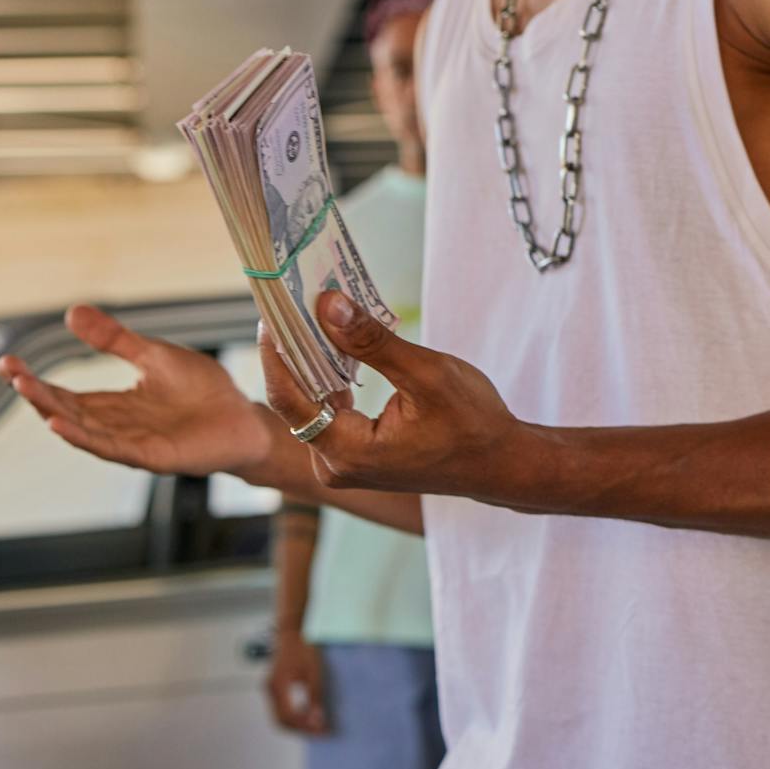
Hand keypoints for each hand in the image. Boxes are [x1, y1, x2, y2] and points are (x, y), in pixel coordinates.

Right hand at [0, 304, 273, 476]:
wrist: (245, 419)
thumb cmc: (204, 391)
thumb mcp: (153, 355)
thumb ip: (115, 340)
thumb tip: (71, 313)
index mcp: (113, 404)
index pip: (64, 394)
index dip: (34, 381)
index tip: (7, 363)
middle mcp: (115, 427)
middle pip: (65, 411)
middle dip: (35, 393)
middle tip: (9, 372)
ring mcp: (131, 444)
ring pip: (82, 430)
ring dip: (52, 413)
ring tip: (26, 392)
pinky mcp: (152, 457)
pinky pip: (111, 448)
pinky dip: (83, 437)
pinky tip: (60, 424)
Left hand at [264, 292, 533, 499]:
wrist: (499, 464)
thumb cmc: (472, 424)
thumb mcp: (426, 374)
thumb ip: (372, 342)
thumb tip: (329, 305)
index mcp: (347, 452)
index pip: (289, 399)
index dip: (275, 354)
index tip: (270, 312)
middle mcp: (334, 464)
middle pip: (295, 401)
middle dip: (292, 352)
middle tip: (290, 304)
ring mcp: (341, 462)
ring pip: (311, 404)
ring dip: (311, 362)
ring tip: (309, 315)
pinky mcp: (352, 454)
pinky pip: (328, 411)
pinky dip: (329, 378)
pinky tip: (332, 344)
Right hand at [264, 631, 327, 734]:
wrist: (293, 631)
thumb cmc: (303, 648)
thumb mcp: (314, 673)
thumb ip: (314, 698)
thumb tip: (317, 720)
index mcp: (278, 686)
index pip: (289, 717)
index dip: (306, 728)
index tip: (322, 731)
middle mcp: (270, 689)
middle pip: (281, 721)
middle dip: (300, 730)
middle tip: (319, 733)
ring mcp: (270, 688)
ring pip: (279, 716)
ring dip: (296, 724)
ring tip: (315, 725)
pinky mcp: (273, 686)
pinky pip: (280, 708)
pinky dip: (293, 715)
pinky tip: (307, 713)